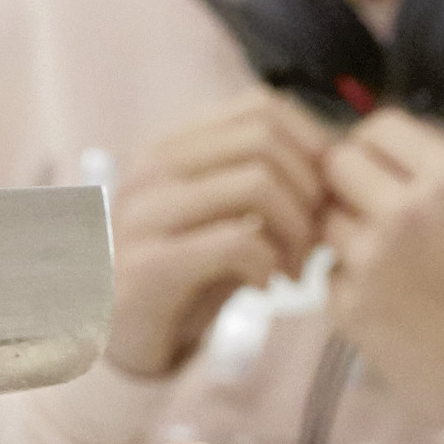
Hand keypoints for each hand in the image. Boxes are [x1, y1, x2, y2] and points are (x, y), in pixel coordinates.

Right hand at [102, 91, 339, 380]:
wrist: (108, 337)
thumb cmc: (182, 276)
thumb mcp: (222, 218)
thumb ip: (263, 185)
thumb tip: (335, 165)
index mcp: (173, 147)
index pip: (260, 106)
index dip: (310, 141)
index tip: (326, 191)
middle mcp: (154, 168)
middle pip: (265, 140)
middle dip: (310, 189)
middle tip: (317, 237)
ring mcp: (147, 213)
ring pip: (257, 184)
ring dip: (296, 230)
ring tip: (294, 267)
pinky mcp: (150, 265)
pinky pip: (237, 243)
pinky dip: (268, 264)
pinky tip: (265, 286)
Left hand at [316, 111, 443, 422]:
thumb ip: (427, 176)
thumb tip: (364, 154)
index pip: (378, 127)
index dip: (374, 147)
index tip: (381, 169)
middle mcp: (407, 211)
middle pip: (338, 164)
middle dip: (349, 184)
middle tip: (372, 212)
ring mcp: (372, 259)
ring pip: (325, 219)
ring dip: (345, 234)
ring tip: (389, 263)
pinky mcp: (351, 306)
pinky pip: (330, 273)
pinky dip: (349, 284)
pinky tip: (390, 303)